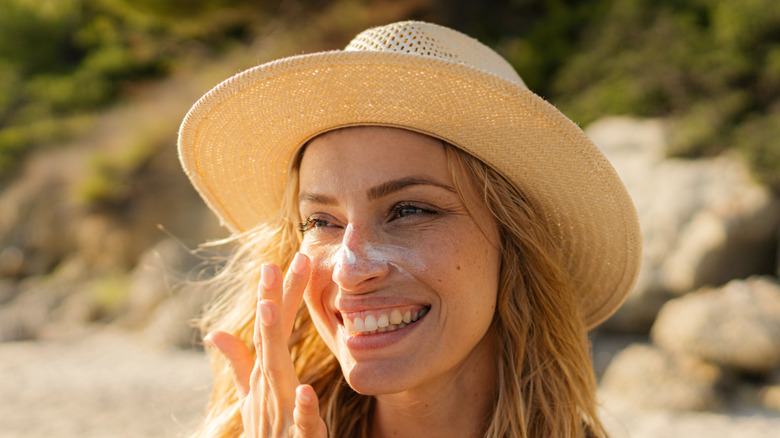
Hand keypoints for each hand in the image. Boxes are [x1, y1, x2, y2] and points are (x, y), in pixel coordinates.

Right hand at [205, 252, 326, 436]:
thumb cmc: (266, 435)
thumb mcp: (250, 399)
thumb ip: (239, 366)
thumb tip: (216, 333)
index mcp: (264, 375)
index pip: (266, 329)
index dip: (270, 295)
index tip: (273, 261)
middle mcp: (268, 388)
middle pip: (268, 339)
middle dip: (270, 301)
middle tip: (272, 264)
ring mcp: (280, 412)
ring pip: (276, 373)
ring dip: (272, 340)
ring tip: (270, 307)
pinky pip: (302, 423)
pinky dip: (303, 408)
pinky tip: (307, 390)